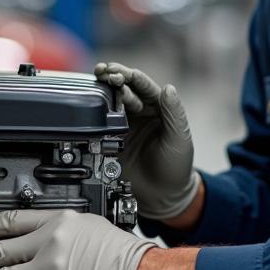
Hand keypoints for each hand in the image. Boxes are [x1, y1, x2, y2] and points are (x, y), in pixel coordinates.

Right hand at [94, 61, 198, 220]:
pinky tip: (89, 101)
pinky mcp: (110, 138)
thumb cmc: (176, 167)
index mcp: (159, 108)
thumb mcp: (179, 139)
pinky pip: (100, 121)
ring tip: (96, 79)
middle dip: (115, 78)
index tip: (123, 73)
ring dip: (103, 89)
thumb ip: (174, 113)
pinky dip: (94, 110)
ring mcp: (124, 124)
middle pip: (125, 88)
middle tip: (104, 72)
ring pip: (111, 100)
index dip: (134, 78)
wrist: (161, 197)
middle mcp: (140, 111)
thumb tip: (168, 88)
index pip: (145, 87)